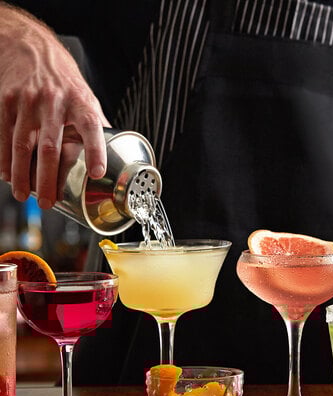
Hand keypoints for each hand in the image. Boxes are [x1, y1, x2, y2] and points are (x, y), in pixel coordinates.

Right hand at [0, 6, 108, 207]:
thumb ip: (96, 128)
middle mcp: (55, 104)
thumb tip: (112, 156)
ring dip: (22, 174)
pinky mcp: (7, 102)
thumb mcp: (87, 98)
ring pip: (23, 145)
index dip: (95, 151)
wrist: (30, 46)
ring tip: (24, 195)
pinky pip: (4, 136)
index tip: (97, 172)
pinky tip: (6, 175)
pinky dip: (4, 159)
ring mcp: (28, 103)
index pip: (92, 129)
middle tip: (48, 202)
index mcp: (82, 104)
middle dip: (48, 178)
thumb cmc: (64, 80)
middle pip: (51, 147)